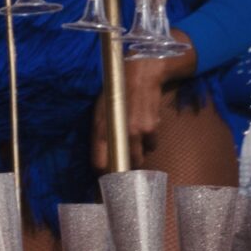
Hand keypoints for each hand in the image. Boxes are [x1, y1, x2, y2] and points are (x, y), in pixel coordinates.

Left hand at [92, 42, 194, 166]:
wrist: (142, 70)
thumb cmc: (118, 87)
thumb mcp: (102, 105)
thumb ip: (102, 128)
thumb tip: (103, 152)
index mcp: (100, 125)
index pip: (99, 161)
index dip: (103, 173)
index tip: (107, 180)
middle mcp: (117, 131)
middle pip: (122, 166)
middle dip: (124, 168)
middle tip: (126, 165)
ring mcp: (135, 131)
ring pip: (138, 158)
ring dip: (138, 153)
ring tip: (136, 139)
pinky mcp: (151, 128)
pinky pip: (151, 145)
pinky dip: (149, 140)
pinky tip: (146, 125)